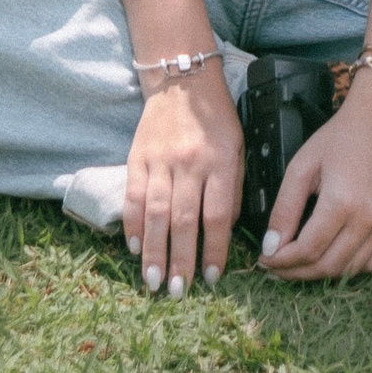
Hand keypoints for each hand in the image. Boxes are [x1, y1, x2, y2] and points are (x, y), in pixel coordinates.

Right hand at [123, 61, 242, 296]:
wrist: (182, 80)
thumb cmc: (217, 119)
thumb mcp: (239, 147)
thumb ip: (233, 187)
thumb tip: (223, 231)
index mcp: (221, 161)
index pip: (217, 214)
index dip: (214, 249)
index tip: (212, 278)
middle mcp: (190, 163)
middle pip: (184, 220)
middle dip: (180, 260)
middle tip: (177, 292)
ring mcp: (161, 160)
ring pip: (155, 213)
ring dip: (153, 252)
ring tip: (152, 282)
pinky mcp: (138, 157)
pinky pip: (133, 196)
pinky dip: (132, 224)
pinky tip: (134, 248)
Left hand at [261, 69, 371, 281]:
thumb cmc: (339, 137)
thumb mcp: (302, 165)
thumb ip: (285, 208)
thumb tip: (270, 246)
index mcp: (342, 202)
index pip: (307, 250)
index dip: (281, 261)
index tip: (264, 260)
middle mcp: (367, 219)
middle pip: (327, 266)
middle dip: (296, 273)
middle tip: (275, 268)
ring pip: (348, 270)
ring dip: (320, 274)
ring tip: (297, 266)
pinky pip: (370, 263)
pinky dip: (347, 268)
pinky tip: (329, 257)